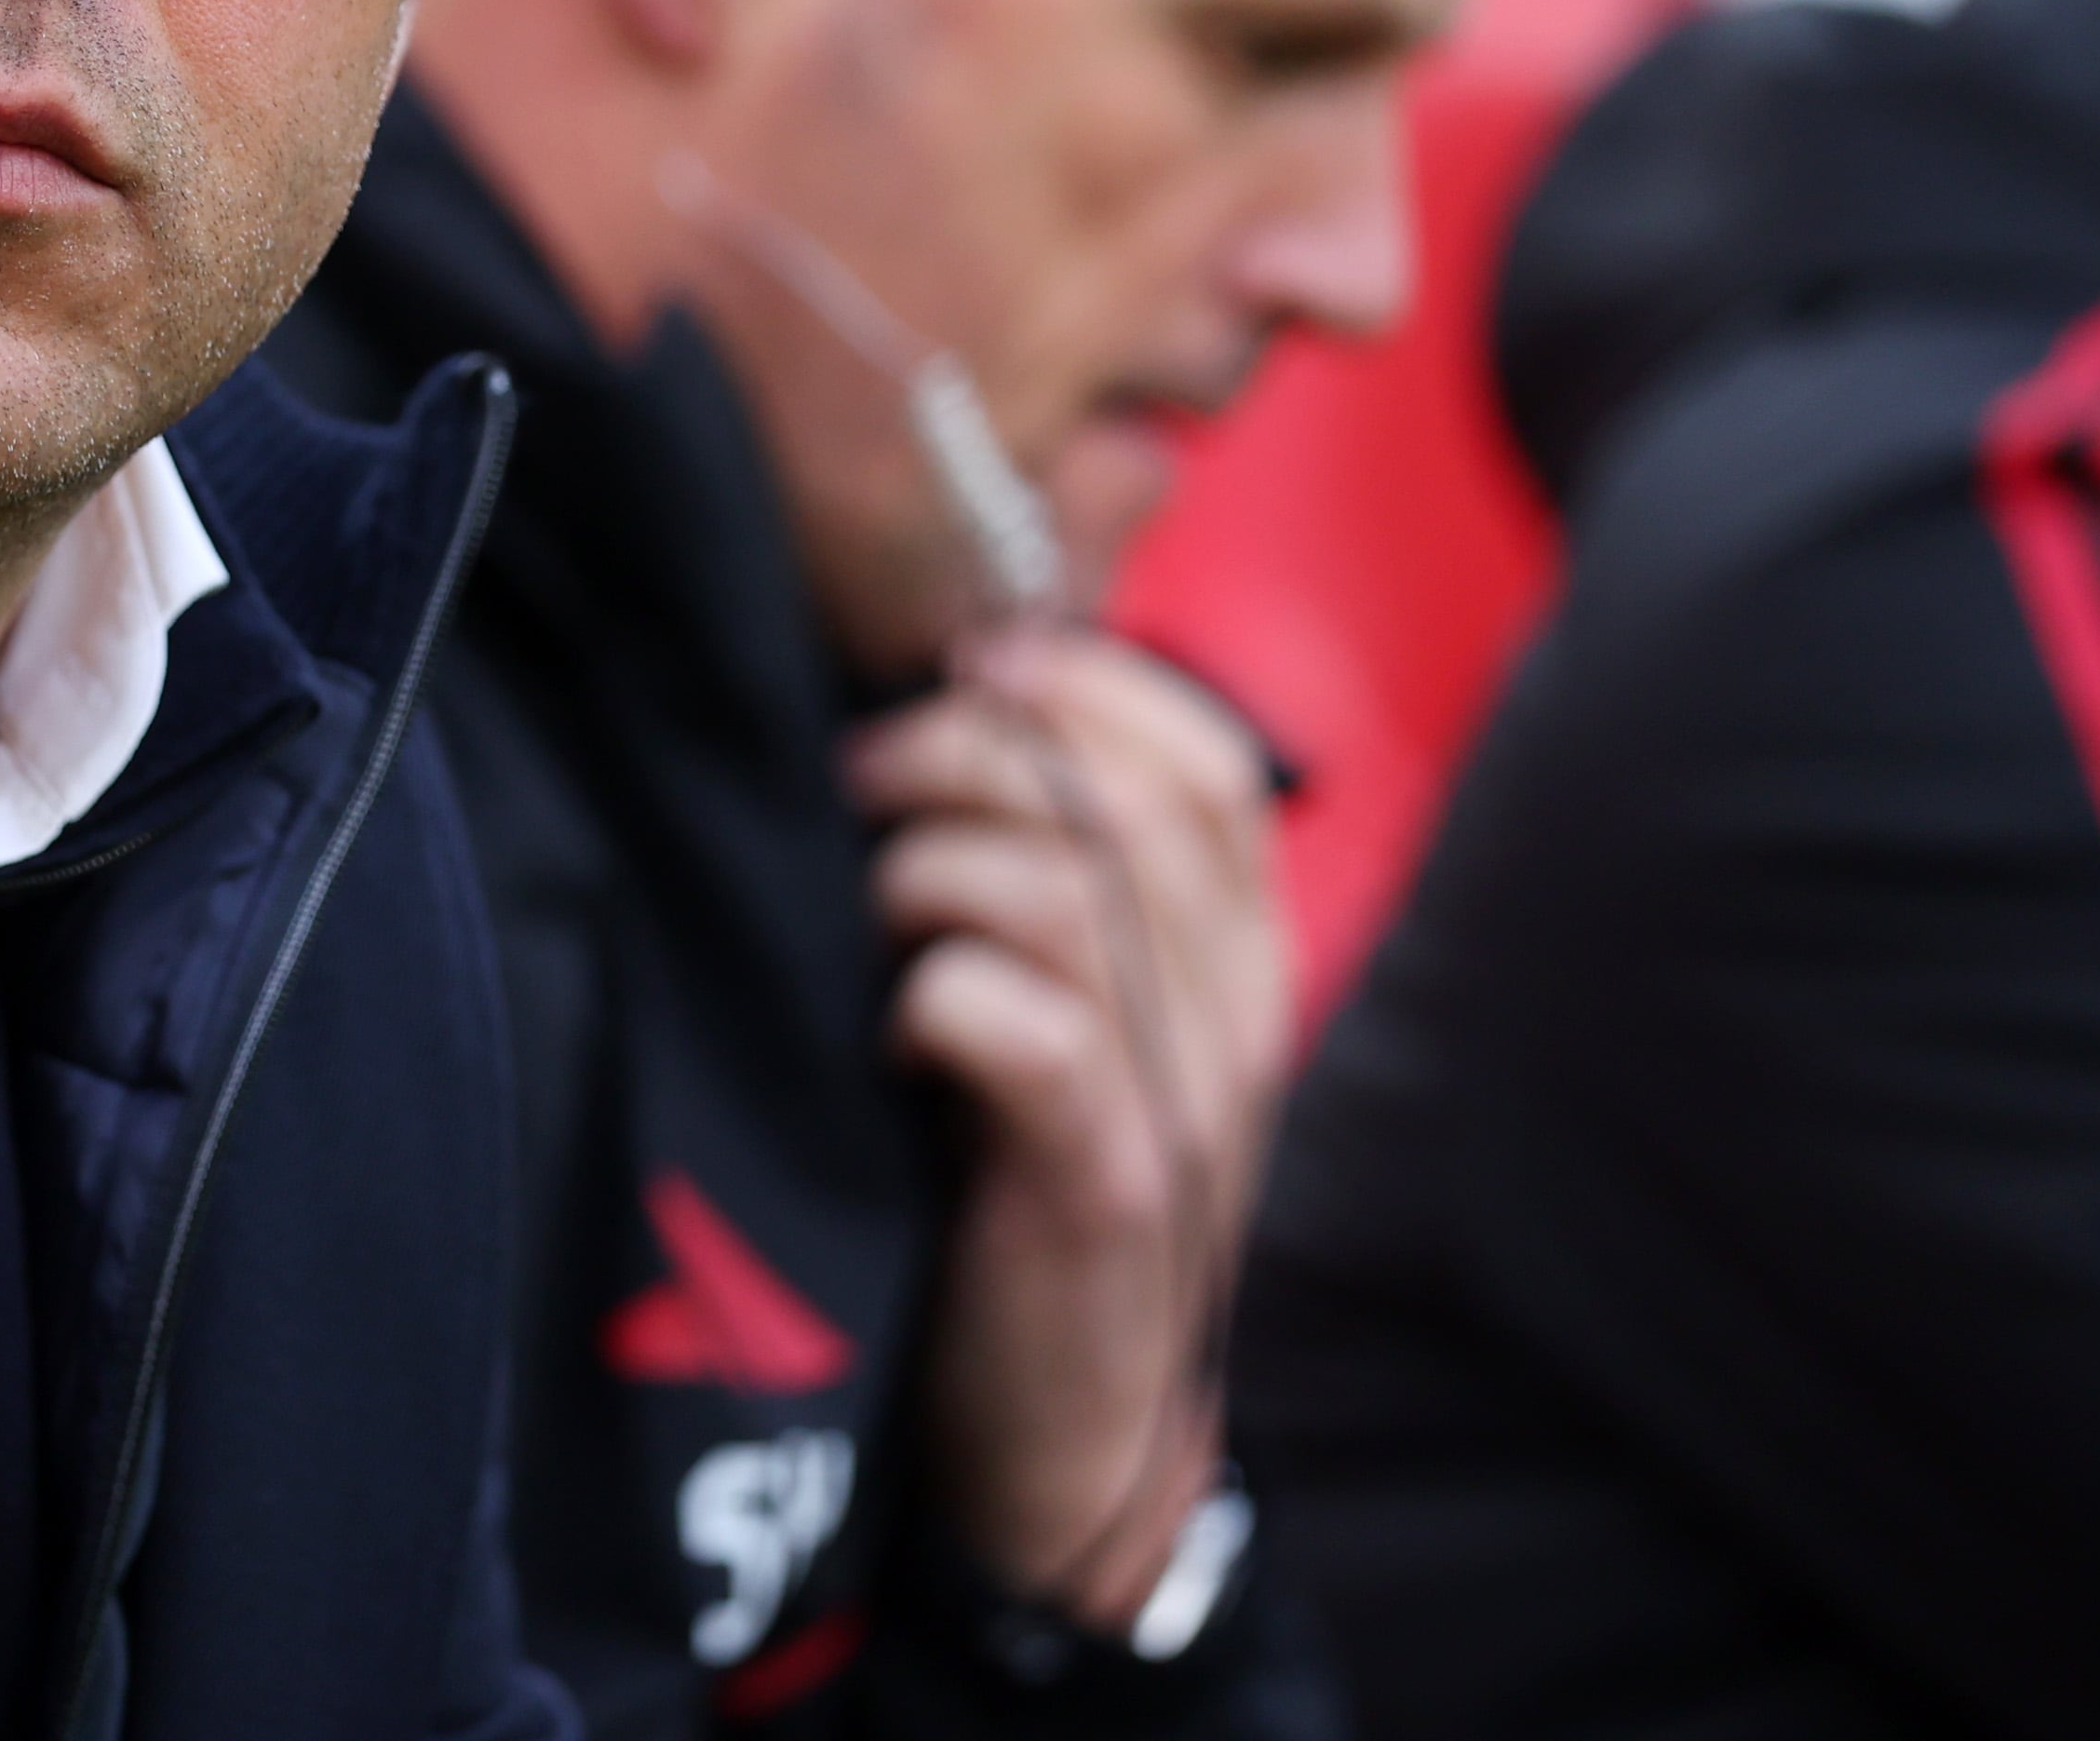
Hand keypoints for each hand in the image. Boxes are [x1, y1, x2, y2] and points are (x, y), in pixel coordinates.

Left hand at [836, 627, 1291, 1630]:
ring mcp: (1183, 1103)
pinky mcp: (1106, 1189)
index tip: (965, 669)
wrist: (1062, 1429)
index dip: (1082, 686)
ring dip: (929, 869)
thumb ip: (1052, 875)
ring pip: (1073, 895)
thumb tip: (944, 705)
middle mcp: (1237, 1015)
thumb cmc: (1020, 1180)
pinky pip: (1032, 1030)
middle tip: (861, 782)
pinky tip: (894, 1029)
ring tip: (868, 908)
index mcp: (1238, 955)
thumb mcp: (1072, 1009)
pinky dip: (935, 996)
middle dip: (965, 753)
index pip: (1208, 763)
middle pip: (1129, 803)